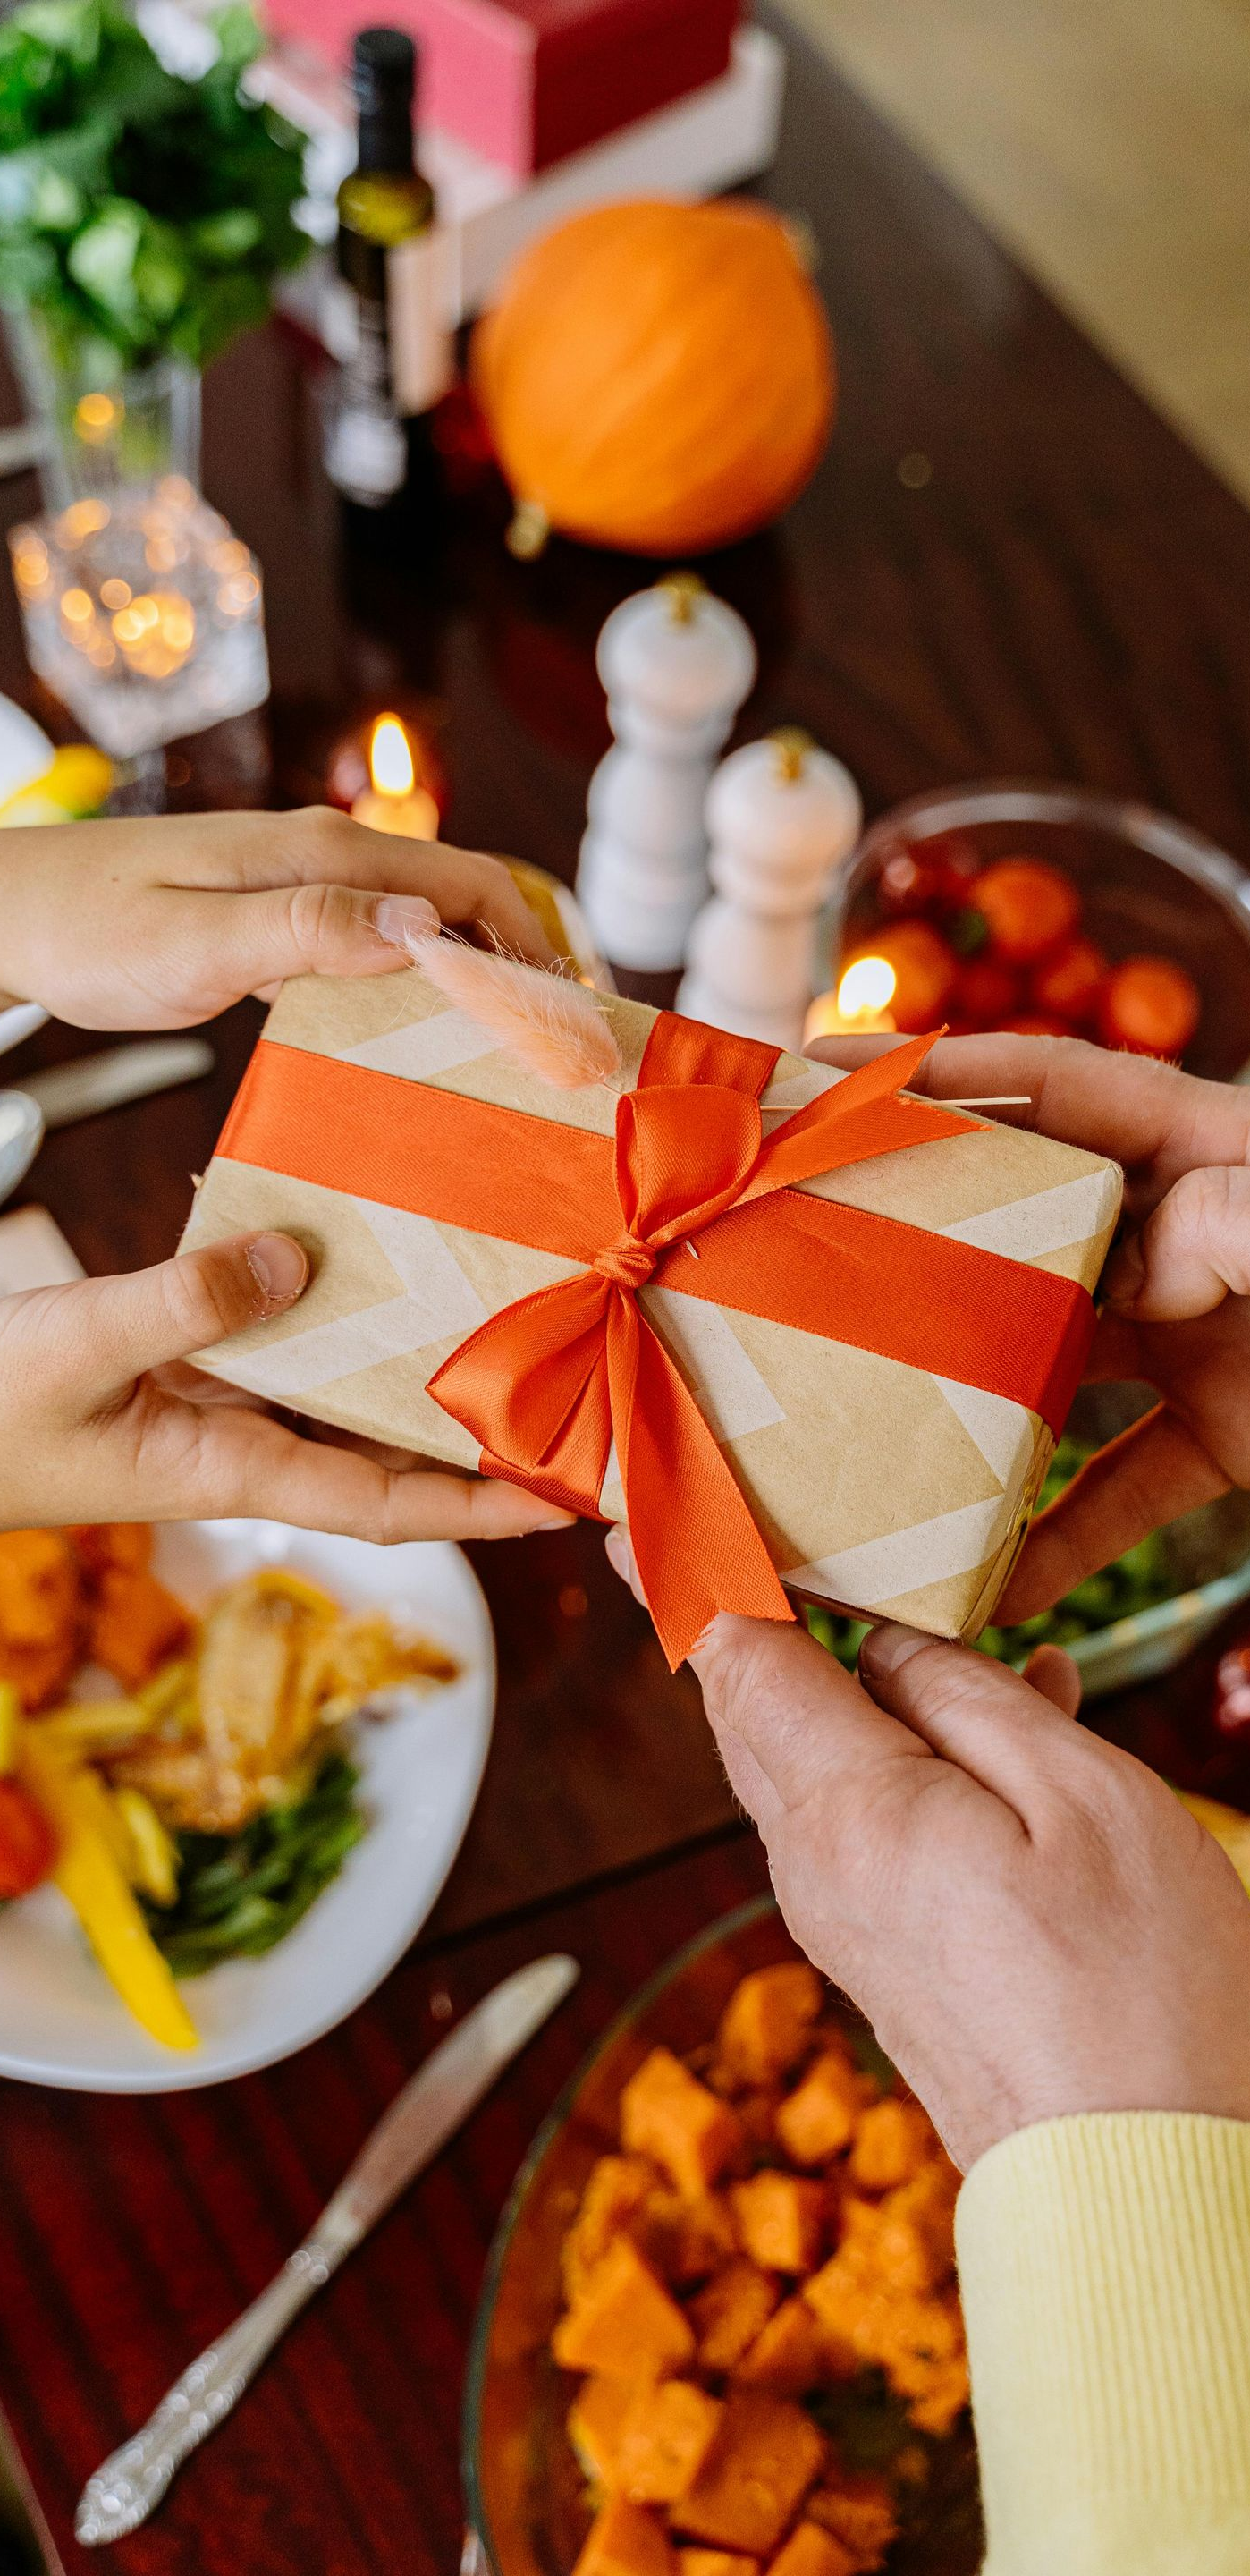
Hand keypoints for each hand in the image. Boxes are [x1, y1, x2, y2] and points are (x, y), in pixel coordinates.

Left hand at [0, 806, 553, 1029]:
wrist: (12, 912)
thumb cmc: (89, 926)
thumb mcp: (198, 939)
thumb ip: (309, 929)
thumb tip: (425, 933)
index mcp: (324, 854)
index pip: (471, 885)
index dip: (535, 948)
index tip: (569, 1020)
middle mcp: (326, 861)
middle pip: (462, 906)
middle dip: (522, 969)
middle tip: (562, 1053)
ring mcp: (302, 891)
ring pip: (420, 934)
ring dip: (472, 986)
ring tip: (512, 1060)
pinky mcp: (277, 926)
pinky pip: (369, 959)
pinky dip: (411, 998)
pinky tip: (419, 1052)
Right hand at [0, 1230, 569, 1543]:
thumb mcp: (82, 1348)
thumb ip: (185, 1303)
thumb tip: (299, 1258)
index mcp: (230, 1471)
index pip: (390, 1506)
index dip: (485, 1508)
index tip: (570, 1497)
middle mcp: (238, 1449)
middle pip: (386, 1455)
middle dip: (474, 1440)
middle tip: (570, 1395)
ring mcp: (209, 1413)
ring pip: (338, 1396)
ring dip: (410, 1370)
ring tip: (499, 1320)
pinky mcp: (178, 1374)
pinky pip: (278, 1350)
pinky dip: (326, 1314)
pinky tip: (357, 1260)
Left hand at [607, 1534, 1249, 2167]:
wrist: (1146, 2190)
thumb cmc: (1139, 1995)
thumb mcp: (1081, 1797)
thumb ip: (969, 1699)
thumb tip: (887, 1643)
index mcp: (848, 1812)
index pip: (738, 1661)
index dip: (692, 1574)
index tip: (646, 1514)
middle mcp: (816, 1871)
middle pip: (754, 1712)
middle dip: (750, 1616)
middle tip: (752, 1532)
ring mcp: (844, 1927)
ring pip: (811, 1767)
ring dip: (856, 1684)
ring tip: (957, 1628)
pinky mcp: (885, 1967)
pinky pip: (862, 1825)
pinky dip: (903, 1757)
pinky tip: (1005, 1729)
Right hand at [806, 1031, 1249, 1617]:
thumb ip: (1249, 1220)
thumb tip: (1157, 1263)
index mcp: (1206, 1149)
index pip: (1060, 1087)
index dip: (951, 1079)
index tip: (836, 1082)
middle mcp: (1182, 1235)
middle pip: (1019, 1229)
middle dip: (916, 1253)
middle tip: (803, 1281)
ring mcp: (1197, 1338)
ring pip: (1043, 1368)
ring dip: (956, 1414)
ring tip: (857, 1452)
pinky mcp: (1222, 1435)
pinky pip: (1115, 1488)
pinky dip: (1052, 1537)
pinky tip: (988, 1588)